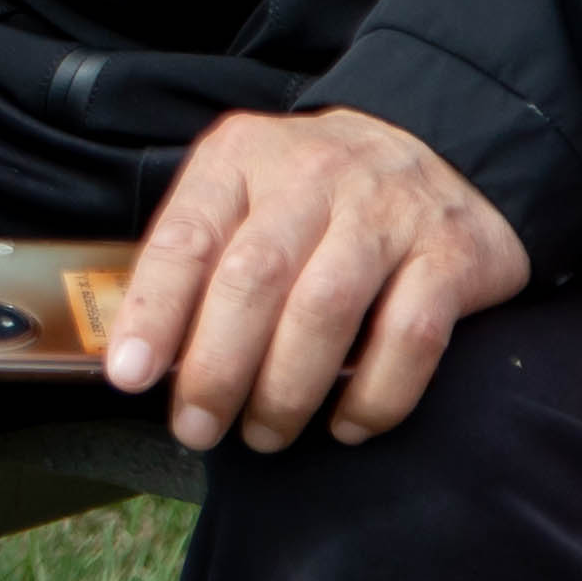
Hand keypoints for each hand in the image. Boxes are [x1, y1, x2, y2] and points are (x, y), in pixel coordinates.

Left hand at [105, 107, 531, 451]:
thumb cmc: (312, 193)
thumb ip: (199, 255)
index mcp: (241, 158)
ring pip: (324, 310)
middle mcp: (312, 177)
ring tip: (264, 435)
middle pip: (252, 279)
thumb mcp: (243, 189)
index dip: (153, 310)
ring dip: (287, 389)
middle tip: (197, 428)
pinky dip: (376, 395)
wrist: (435, 145)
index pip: (185, 237)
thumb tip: (142, 354)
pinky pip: (410, 338)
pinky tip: (349, 427)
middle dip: (217, 368)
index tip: (129, 376)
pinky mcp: (452, 255)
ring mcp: (387, 212)